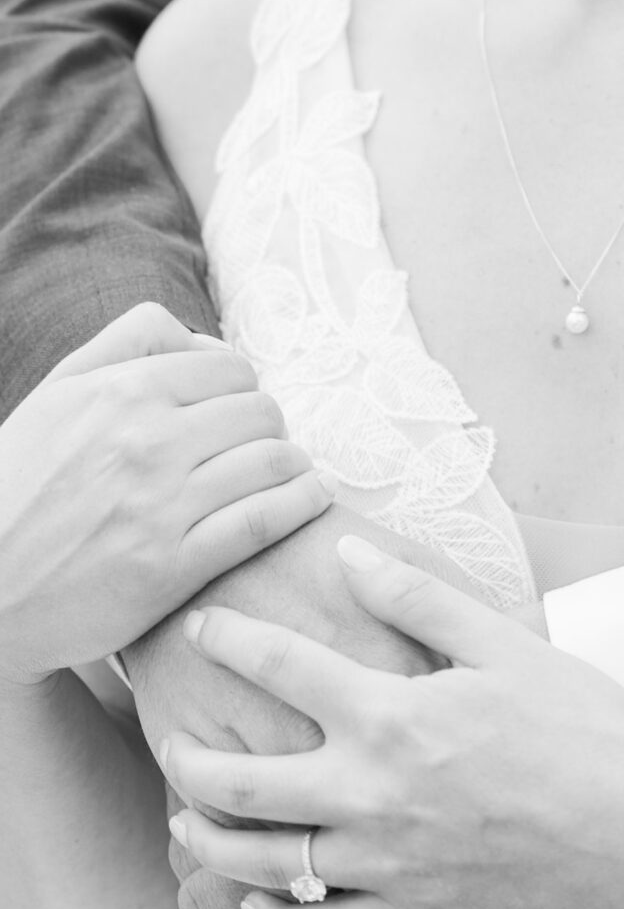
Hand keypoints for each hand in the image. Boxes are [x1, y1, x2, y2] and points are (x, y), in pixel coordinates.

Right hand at [0, 303, 329, 686]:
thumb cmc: (18, 485)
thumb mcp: (58, 392)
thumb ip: (129, 343)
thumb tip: (205, 340)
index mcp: (122, 392)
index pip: (232, 370)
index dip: (244, 390)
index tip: (240, 414)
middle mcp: (147, 442)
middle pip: (260, 413)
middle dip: (268, 428)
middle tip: (260, 448)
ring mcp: (161, 507)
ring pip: (271, 462)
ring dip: (292, 465)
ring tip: (291, 474)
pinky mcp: (170, 568)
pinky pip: (262, 522)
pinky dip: (300, 504)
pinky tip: (309, 499)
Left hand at [164, 535, 623, 908]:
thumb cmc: (586, 730)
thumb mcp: (506, 645)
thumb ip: (420, 599)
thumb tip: (351, 553)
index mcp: (393, 718)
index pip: (283, 671)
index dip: (231, 642)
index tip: (198, 626)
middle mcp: (372, 798)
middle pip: (243, 787)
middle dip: (190, 763)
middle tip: (171, 744)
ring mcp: (386, 868)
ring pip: (263, 869)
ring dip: (213, 844)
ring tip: (191, 824)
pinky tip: (266, 900)